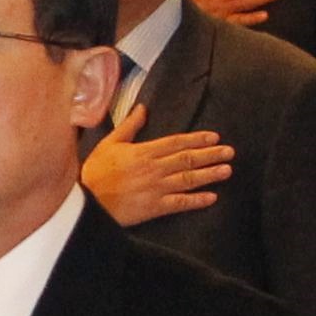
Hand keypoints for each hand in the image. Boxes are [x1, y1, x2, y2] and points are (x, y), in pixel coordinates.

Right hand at [79, 99, 231, 225]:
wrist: (86, 200)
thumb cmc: (95, 172)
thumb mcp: (109, 144)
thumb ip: (129, 126)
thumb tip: (142, 108)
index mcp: (144, 151)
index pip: (177, 142)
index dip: (197, 139)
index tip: (214, 137)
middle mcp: (154, 168)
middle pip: (188, 159)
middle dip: (211, 155)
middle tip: (229, 152)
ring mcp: (156, 188)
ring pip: (188, 179)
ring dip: (209, 174)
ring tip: (226, 170)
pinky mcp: (154, 207)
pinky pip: (180, 203)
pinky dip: (196, 200)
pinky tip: (211, 197)